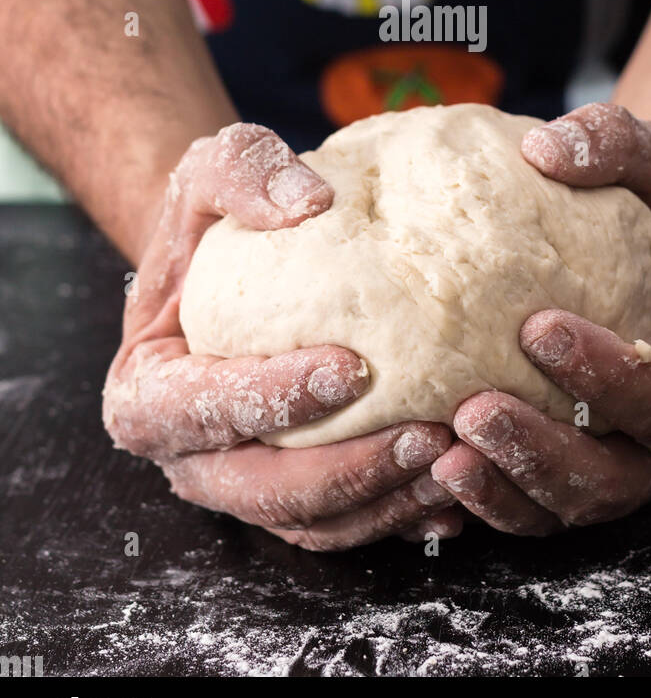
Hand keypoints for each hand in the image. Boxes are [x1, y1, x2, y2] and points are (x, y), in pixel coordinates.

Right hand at [103, 122, 454, 550]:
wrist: (232, 273)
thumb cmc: (216, 221)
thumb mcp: (210, 172)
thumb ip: (242, 171)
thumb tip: (308, 201)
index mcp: (147, 392)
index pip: (202, 406)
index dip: (273, 396)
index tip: (354, 367)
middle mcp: (189, 457)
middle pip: (260, 489)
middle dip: (346, 471)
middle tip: (426, 434)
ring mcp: (242, 487)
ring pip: (310, 521)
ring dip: (384, 502)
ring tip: (455, 461)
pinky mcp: (293, 500)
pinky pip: (344, 526)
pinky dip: (397, 516)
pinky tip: (454, 492)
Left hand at [429, 103, 650, 534]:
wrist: (608, 254)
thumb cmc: (635, 207)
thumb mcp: (643, 160)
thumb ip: (613, 142)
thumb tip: (548, 148)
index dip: (618, 378)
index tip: (539, 327)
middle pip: (619, 480)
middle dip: (548, 455)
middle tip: (473, 410)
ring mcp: (604, 471)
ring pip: (561, 509)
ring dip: (502, 489)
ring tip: (439, 451)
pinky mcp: (545, 482)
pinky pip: (512, 509)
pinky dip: (469, 501)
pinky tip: (416, 464)